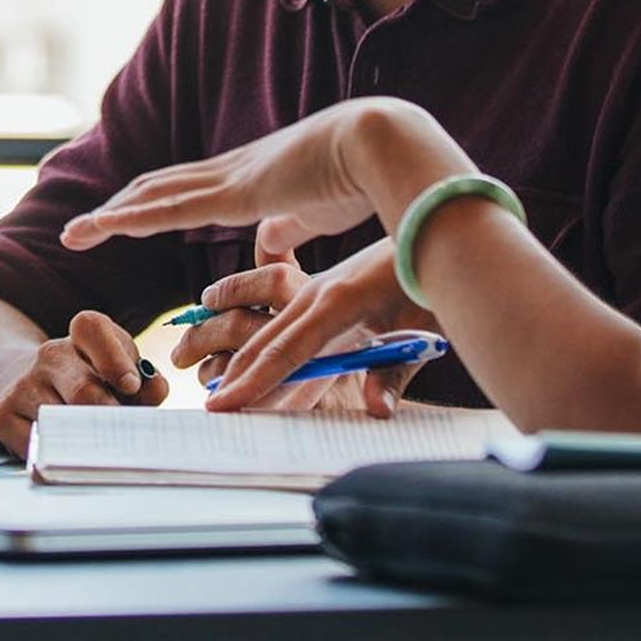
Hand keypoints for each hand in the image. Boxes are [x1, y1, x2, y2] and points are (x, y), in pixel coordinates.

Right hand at [0, 310, 163, 456]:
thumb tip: (155, 389)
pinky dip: (58, 456)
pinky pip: (38, 446)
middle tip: (121, 434)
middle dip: (109, 418)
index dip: (115, 358)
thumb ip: (145, 383)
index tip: (131, 385)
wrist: (27, 385)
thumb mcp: (120, 374)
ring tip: (97, 444)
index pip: (92, 329)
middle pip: (84, 390)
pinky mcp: (3, 413)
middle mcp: (50, 354)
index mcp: (82, 335)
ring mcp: (23, 384)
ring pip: (61, 423)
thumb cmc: (89, 382)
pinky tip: (67, 450)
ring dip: (86, 441)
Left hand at [60, 98, 456, 255]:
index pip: (187, 190)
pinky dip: (131, 218)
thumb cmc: (364, 178)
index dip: (151, 204)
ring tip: (74, 234)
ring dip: (110, 215)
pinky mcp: (236, 193)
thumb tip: (266, 245)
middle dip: (118, 209)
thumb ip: (287, 227)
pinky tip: (103, 226)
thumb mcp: (315, 211)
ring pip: (153, 196)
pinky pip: (171, 208)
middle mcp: (230, 172)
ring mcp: (230, 179)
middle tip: (80, 229)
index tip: (121, 218)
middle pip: (157, 188)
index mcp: (250, 177)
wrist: (385, 146)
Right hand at [193, 236, 435, 413]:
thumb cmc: (430, 283)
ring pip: (268, 330)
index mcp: (337, 303)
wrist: (432, 229)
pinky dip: (262, 345)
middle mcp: (316, 293)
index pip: (285, 351)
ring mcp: (315, 288)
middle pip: (264, 341)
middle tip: (209, 408)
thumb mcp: (421, 330)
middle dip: (234, 375)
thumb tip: (377, 411)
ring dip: (241, 360)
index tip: (222, 405)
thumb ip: (394, 374)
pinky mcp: (321, 289)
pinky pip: (284, 322)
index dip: (253, 382)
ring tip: (214, 386)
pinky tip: (249, 361)